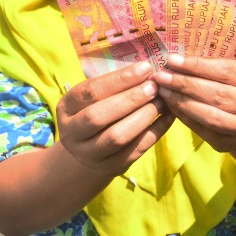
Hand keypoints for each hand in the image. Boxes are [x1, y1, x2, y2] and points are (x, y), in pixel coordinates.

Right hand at [55, 62, 173, 175]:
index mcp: (66, 107)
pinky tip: (169, 116)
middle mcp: (72, 132)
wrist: (89, 150)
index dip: (120, 79)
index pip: (91, 91)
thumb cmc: (97, 110)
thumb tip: (148, 69)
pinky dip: (155, 131)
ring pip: (117, 137)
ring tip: (162, 101)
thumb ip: (115, 84)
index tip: (145, 68)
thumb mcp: (96, 96)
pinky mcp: (110, 167)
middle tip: (154, 87)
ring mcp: (89, 154)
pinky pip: (135, 150)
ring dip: (143, 116)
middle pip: (99, 116)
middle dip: (130, 99)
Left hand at [153, 54, 235, 152]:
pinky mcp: (229, 144)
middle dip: (186, 84)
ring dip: (182, 101)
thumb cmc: (235, 88)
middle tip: (162, 76)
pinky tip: (170, 106)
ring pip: (210, 115)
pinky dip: (184, 117)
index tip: (172, 60)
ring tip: (163, 90)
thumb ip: (210, 66)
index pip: (226, 71)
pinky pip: (203, 130)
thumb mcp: (231, 73)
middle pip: (217, 94)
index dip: (197, 65)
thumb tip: (176, 60)